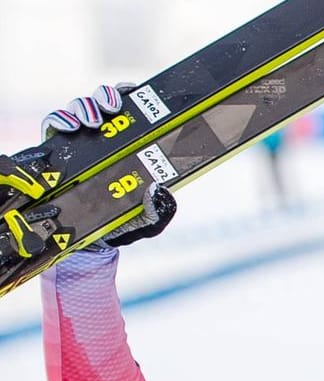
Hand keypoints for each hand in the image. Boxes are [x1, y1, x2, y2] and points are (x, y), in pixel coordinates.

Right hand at [42, 84, 176, 247]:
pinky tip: (68, 127)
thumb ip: (159, 208)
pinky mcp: (58, 147)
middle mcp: (105, 136)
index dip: (128, 94)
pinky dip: (59, 119)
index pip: (130, 109)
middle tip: (111, 108)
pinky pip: (54, 124)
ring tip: (90, 122)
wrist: (93, 235)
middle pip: (103, 101)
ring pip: (79, 107)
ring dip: (83, 106)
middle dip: (105, 97)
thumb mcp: (148, 217)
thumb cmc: (125, 219)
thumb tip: (160, 190)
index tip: (131, 92)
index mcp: (131, 143)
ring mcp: (81, 140)